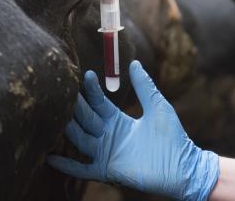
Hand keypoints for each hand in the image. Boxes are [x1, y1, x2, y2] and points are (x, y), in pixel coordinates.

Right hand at [47, 60, 219, 200]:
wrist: (183, 168)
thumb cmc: (173, 138)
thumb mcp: (157, 106)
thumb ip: (144, 86)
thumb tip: (134, 63)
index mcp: (117, 120)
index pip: (98, 102)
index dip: (91, 89)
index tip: (85, 74)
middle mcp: (108, 135)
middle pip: (85, 118)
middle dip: (74, 106)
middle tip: (61, 90)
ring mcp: (106, 153)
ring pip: (80, 139)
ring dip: (68, 129)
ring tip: (54, 117)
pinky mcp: (107, 170)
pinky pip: (82, 168)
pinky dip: (67, 165)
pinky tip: (50, 157)